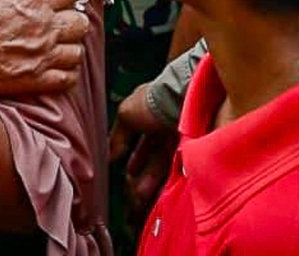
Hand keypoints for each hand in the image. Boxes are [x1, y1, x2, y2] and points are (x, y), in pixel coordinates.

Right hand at [0, 0, 89, 94]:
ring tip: (55, 43)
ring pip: (78, 51)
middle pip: (80, 21)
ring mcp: (43, 56)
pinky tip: (53, 66)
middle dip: (71, 17)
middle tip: (56, 18)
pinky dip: (65, 73)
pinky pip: (67, 79)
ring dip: (69, 46)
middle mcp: (45, 27)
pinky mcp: (36, 80)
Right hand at [108, 83, 176, 212]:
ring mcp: (177, 136)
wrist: (180, 101)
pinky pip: (174, 167)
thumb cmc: (150, 104)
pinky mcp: (189, 148)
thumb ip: (118, 136)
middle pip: (150, 152)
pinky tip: (156, 191)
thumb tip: (110, 155)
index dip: (130, 153)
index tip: (125, 171)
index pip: (137, 136)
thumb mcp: (126, 115)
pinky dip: (164, 179)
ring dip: (149, 180)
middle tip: (131, 191)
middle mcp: (163, 124)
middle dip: (140, 172)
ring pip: (161, 162)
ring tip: (140, 196)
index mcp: (147, 112)